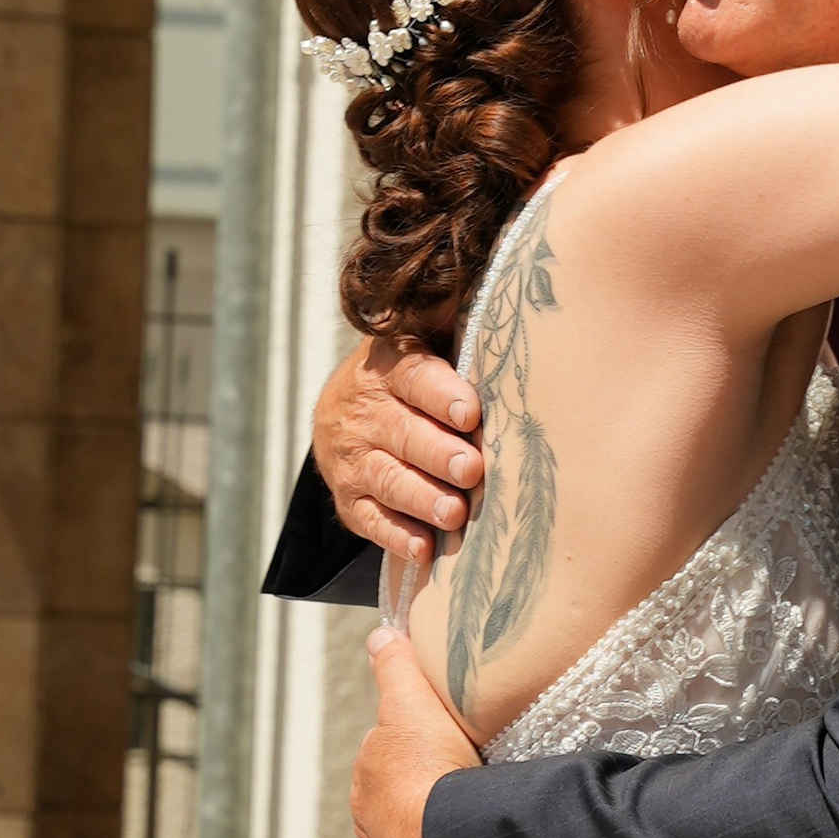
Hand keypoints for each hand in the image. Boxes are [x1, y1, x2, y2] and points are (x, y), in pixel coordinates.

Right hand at [314, 334, 484, 563]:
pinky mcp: (350, 501)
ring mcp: (352, 460)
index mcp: (389, 368)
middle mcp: (363, 413)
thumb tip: (490, 288)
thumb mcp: (427, 342)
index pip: (412, 376)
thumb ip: (451, 320)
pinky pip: (369, 520)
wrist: (348, 413)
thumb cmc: (416, 378)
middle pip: (401, 434)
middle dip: (437, 453)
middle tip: (471, 469)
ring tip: (454, 513)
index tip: (470, 412)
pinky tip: (424, 550)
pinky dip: (396, 537)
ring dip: (420, 498)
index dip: (440, 394)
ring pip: (385, 479)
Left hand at [352, 629, 478, 837]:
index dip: (420, 745)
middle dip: (429, 792)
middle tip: (472, 782)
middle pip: (403, 800)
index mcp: (369, 783)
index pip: (390, 757)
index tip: (450, 744)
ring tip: (479, 823)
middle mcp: (372, 828)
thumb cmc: (429, 779)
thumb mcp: (413, 707)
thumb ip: (396, 670)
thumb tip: (381, 636)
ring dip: (439, 833)